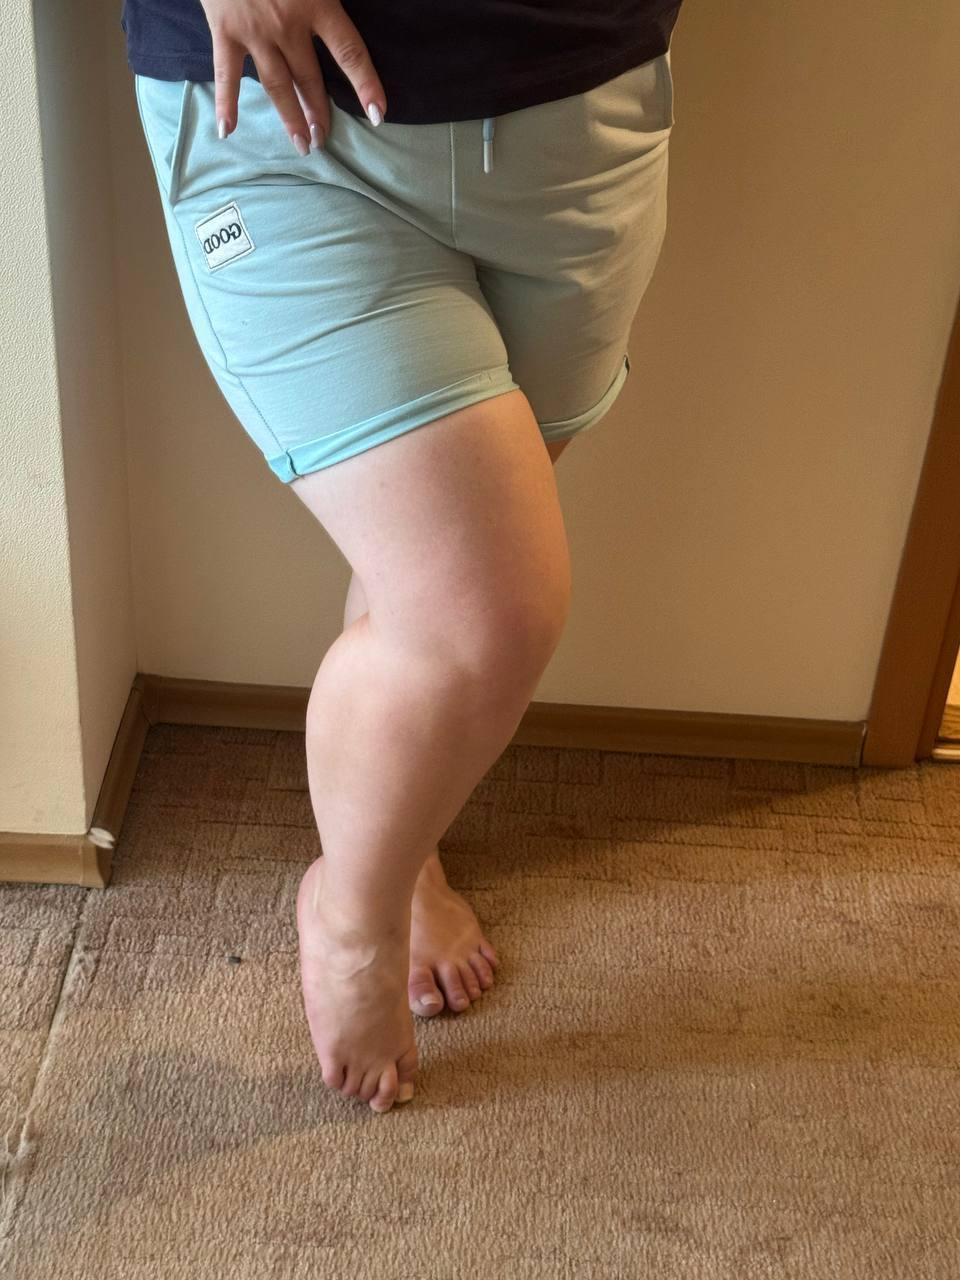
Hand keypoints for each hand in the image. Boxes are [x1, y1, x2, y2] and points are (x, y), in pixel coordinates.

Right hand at [199, 0, 386, 151]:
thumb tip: (349, 12)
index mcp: (318, 3)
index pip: (350, 53)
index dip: (366, 85)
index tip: (378, 114)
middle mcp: (288, 25)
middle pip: (310, 79)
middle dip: (319, 112)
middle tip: (324, 140)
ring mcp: (256, 32)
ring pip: (278, 86)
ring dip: (291, 118)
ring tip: (302, 145)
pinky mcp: (225, 31)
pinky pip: (228, 74)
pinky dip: (227, 104)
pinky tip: (229, 131)